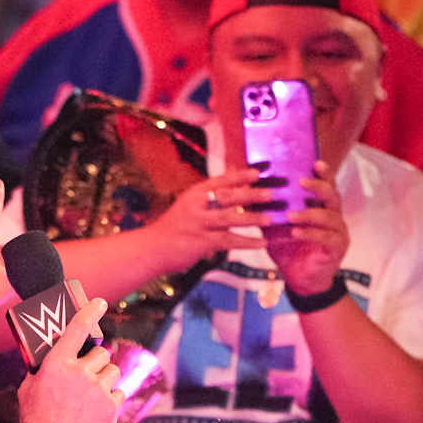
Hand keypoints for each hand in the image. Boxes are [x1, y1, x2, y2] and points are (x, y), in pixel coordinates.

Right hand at [17, 298, 124, 422]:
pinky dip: (111, 399)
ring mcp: (99, 389)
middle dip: (95, 361)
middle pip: (101, 352)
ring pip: (112, 371)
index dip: (90, 311)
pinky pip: (119, 392)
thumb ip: (40, 371)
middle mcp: (81, 372)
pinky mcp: (112, 407)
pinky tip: (98, 410)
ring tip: (93, 394)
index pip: (77, 328)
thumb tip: (46, 363)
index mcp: (57, 363)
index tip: (99, 302)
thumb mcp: (28, 389)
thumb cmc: (36, 420)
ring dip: (105, 378)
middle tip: (87, 374)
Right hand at [146, 168, 271, 274]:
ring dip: (252, 218)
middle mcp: (196, 205)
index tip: (257, 173)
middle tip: (270, 194)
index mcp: (194, 194)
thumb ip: (208, 201)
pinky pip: (228, 240)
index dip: (239, 176)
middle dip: (250, 194)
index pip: (219, 181)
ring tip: (269, 219)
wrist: (152, 248)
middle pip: (227, 196)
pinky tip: (261, 243)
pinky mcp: (201, 242)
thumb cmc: (173, 229)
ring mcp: (198, 223)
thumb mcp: (188, 208)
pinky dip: (247, 242)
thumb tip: (232, 191)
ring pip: (230, 218)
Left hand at [263, 160, 349, 295]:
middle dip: (317, 186)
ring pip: (329, 216)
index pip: (326, 184)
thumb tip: (247, 190)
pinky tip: (296, 233)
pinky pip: (326, 237)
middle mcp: (334, 216)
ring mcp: (338, 232)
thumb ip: (268, 209)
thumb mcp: (275, 227)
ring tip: (290, 215)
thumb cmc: (289, 249)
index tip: (314, 162)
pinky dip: (310, 233)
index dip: (323, 172)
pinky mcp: (337, 248)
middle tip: (300, 183)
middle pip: (332, 195)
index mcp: (322, 206)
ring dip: (308, 213)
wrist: (300, 280)